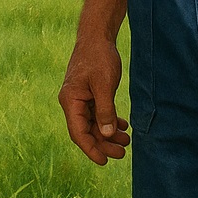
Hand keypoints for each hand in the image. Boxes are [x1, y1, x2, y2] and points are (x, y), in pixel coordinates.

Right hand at [58, 36, 130, 164]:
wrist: (97, 36)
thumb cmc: (99, 57)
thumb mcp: (104, 85)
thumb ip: (105, 110)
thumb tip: (106, 134)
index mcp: (70, 101)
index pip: (78, 133)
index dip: (91, 149)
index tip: (105, 162)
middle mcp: (72, 102)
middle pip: (86, 131)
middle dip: (104, 143)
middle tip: (123, 152)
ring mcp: (80, 98)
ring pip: (93, 123)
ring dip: (109, 133)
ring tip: (127, 140)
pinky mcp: (89, 93)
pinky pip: (97, 113)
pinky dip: (109, 120)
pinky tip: (123, 125)